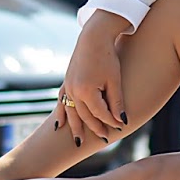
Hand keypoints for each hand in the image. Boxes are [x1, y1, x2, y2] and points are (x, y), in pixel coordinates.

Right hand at [59, 14, 129, 144]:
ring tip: (78, 141)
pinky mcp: (66, 82)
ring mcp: (68, 87)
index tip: (119, 128)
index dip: (110, 121)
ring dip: (75, 127)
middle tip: (104, 140)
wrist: (94, 37)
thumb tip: (121, 121)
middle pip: (84, 116)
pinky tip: (59, 125)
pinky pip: (61, 102)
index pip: (100, 113)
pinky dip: (60, 114)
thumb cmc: (107, 57)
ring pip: (70, 112)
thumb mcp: (114, 80)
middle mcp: (74, 91)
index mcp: (86, 91)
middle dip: (94, 128)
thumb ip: (116, 102)